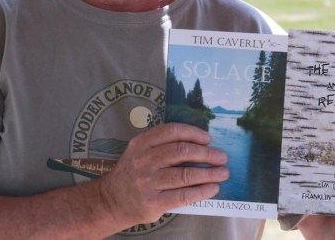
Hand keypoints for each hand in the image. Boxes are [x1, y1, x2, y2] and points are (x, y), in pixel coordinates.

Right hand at [98, 123, 228, 226]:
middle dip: (207, 153)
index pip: (172, 131)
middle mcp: (143, 161)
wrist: (111, 201)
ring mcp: (147, 182)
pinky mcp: (153, 202)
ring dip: (209, 173)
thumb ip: (162, 145)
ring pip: (185, 174)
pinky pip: (183, 195)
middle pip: (182, 152)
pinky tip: (213, 188)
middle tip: (222, 157)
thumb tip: (201, 144)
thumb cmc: (133, 173)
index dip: (193, 133)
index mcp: (141, 143)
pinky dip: (202, 191)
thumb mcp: (139, 151)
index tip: (208, 139)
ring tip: (223, 173)